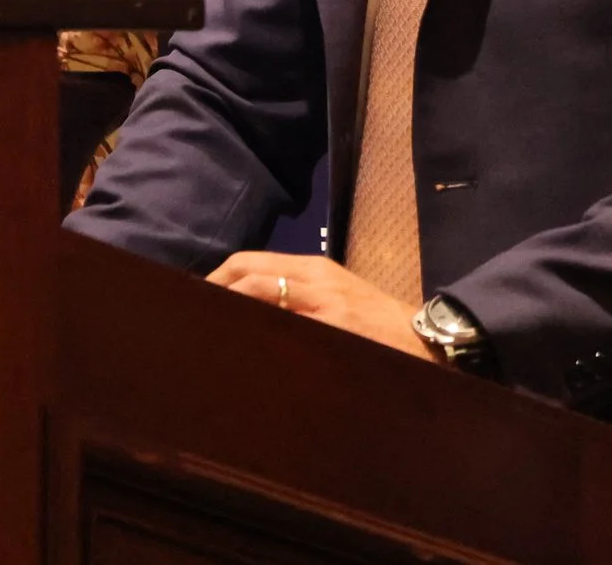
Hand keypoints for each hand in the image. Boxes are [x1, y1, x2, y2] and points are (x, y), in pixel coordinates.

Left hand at [207, 252, 433, 360]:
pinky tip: (240, 349)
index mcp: (314, 268)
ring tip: (202, 330)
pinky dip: (256, 331)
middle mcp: (314, 276)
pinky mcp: (333, 325)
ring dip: (226, 307)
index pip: (248, 262)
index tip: (192, 300)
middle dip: (211, 288)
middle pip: (246, 270)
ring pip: (258, 291)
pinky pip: (283, 323)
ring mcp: (322, 300)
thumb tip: (248, 314)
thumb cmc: (378, 327)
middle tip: (187, 315)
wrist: (424, 342)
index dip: (215, 279)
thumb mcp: (337, 301)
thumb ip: (299, 301)